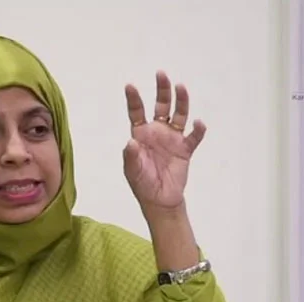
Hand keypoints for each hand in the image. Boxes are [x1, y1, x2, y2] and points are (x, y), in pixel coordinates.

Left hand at [123, 71, 205, 216]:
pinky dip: (198, 130)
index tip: (130, 85)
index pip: (137, 112)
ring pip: (179, 115)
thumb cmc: (142, 183)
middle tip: (161, 74)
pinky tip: (199, 123)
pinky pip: (194, 137)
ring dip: (181, 101)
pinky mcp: (186, 149)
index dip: (134, 99)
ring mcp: (173, 139)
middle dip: (161, 90)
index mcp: (141, 134)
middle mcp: (157, 132)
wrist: (159, 199)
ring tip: (181, 86)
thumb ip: (131, 156)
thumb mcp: (132, 171)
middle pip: (161, 106)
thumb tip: (131, 142)